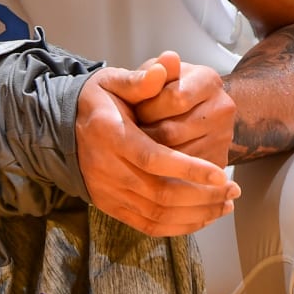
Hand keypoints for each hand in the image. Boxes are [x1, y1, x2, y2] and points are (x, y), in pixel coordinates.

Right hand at [75, 57, 239, 236]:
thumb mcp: (111, 81)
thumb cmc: (95, 102)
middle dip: (202, 196)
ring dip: (196, 214)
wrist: (60, 129)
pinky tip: (202, 217)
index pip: (153, 158)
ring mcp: (107, 193)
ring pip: (157, 215)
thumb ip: (140, 79)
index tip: (220, 173)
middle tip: (233, 191)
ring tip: (225, 205)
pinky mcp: (111, 207)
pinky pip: (147, 226)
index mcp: (109, 135)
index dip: (188, 168)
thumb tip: (166, 67)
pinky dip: (178, 226)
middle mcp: (106, 169)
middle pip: (159, 194)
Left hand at [129, 51, 235, 166]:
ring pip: (178, 158)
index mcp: (207, 79)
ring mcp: (224, 136)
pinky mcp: (220, 161)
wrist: (190, 109)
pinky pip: (187, 176)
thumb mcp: (152, 74)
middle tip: (131, 133)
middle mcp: (223, 107)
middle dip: (146, 135)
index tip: (134, 110)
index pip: (176, 98)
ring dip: (153, 156)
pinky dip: (165, 172)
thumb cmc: (162, 89)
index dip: (147, 109)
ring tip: (140, 146)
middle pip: (174, 131)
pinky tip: (153, 162)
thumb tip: (168, 58)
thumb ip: (152, 71)